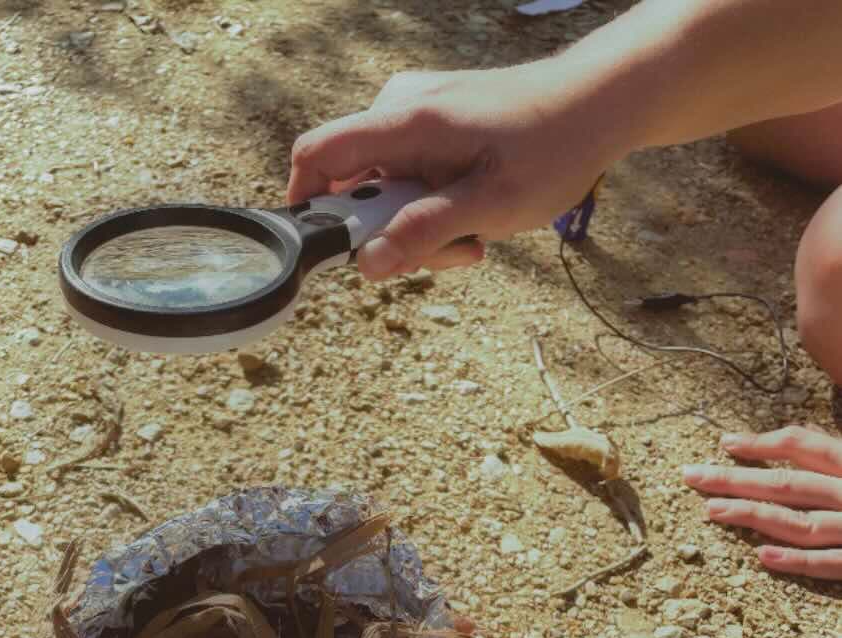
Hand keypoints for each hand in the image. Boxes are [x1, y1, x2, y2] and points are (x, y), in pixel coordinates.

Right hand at [287, 65, 628, 280]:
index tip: (328, 248)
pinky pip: (412, 180)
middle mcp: (401, 110)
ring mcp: (418, 116)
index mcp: (406, 121)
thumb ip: (423, 233)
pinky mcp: (435, 127)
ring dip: (422, 228)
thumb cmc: (553, 147)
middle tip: (450, 251)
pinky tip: (476, 217)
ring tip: (476, 236)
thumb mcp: (490, 205)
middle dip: (392, 234)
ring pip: (389, 192)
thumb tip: (367, 264)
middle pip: (358, 187)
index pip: (319, 154)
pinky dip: (436, 208)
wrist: (601, 102)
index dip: (306, 203)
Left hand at [682, 426, 841, 579]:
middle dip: (737, 479)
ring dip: (753, 516)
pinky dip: (796, 560)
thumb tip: (804, 435)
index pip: (805, 446)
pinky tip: (761, 555)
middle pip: (788, 483)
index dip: (764, 443)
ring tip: (711, 510)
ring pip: (800, 523)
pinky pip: (829, 563)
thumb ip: (837, 452)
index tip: (725, 443)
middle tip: (692, 475)